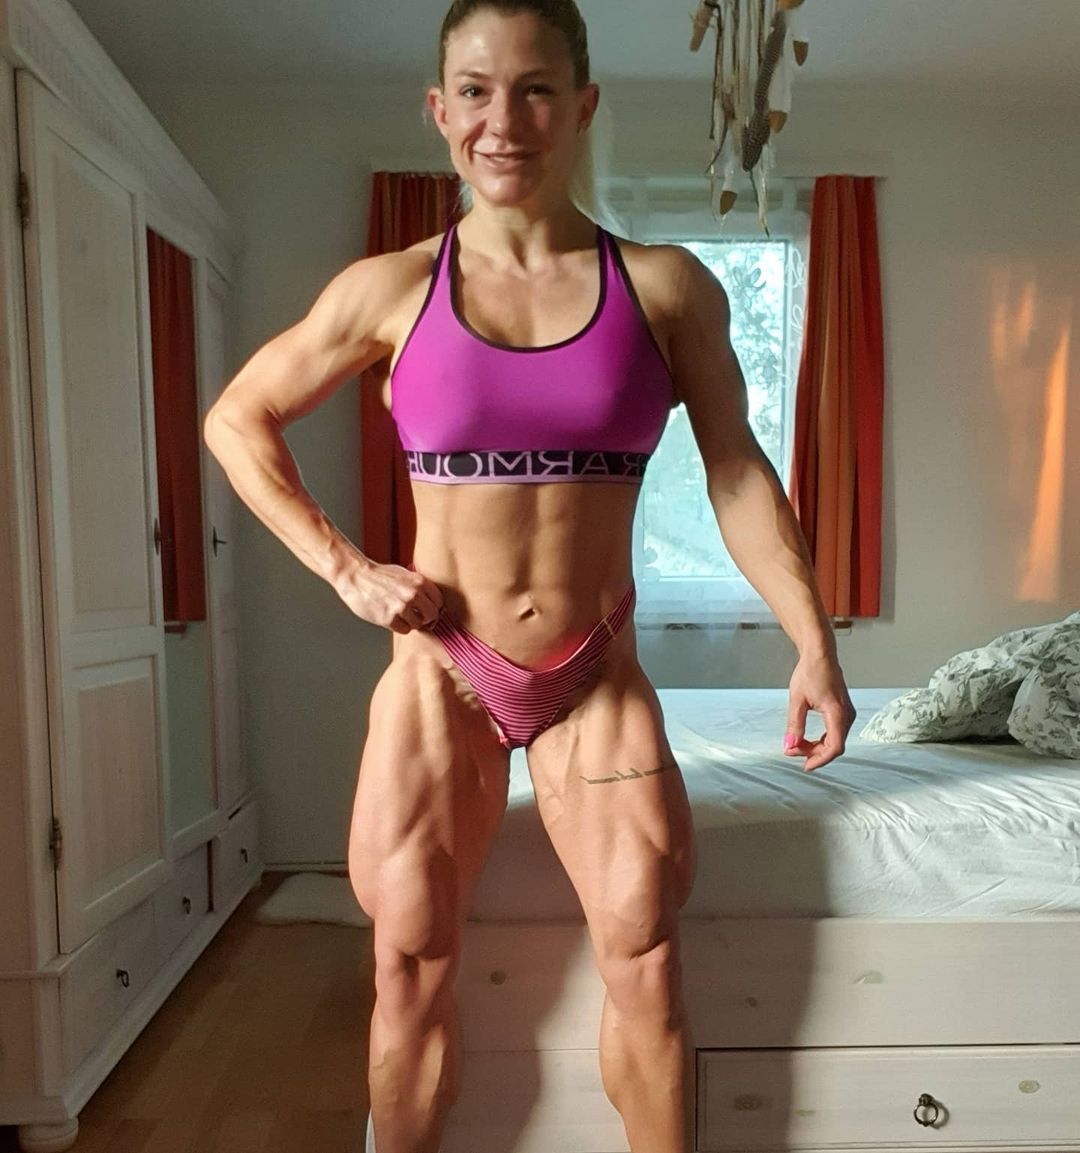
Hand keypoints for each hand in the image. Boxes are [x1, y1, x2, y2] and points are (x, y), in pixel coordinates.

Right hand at [335, 560, 443, 634]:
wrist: (356, 576)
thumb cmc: (379, 575)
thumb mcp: (405, 574)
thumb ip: (419, 586)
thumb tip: (432, 601)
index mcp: (419, 582)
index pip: (440, 602)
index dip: (435, 608)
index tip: (429, 611)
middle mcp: (413, 594)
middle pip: (433, 616)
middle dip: (427, 619)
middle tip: (419, 618)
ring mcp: (401, 607)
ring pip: (418, 625)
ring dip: (411, 623)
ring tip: (401, 616)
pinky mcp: (389, 618)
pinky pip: (404, 630)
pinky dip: (399, 627)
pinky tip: (392, 618)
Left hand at [784, 651, 856, 772]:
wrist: (820, 655)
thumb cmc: (810, 672)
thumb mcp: (797, 699)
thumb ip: (794, 725)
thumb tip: (789, 745)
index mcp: (837, 713)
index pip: (834, 747)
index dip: (819, 760)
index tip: (805, 766)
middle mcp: (847, 715)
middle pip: (835, 746)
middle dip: (814, 753)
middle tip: (792, 751)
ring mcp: (847, 714)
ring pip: (835, 740)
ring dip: (817, 747)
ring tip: (797, 745)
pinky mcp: (844, 712)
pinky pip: (835, 733)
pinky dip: (822, 740)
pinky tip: (808, 740)